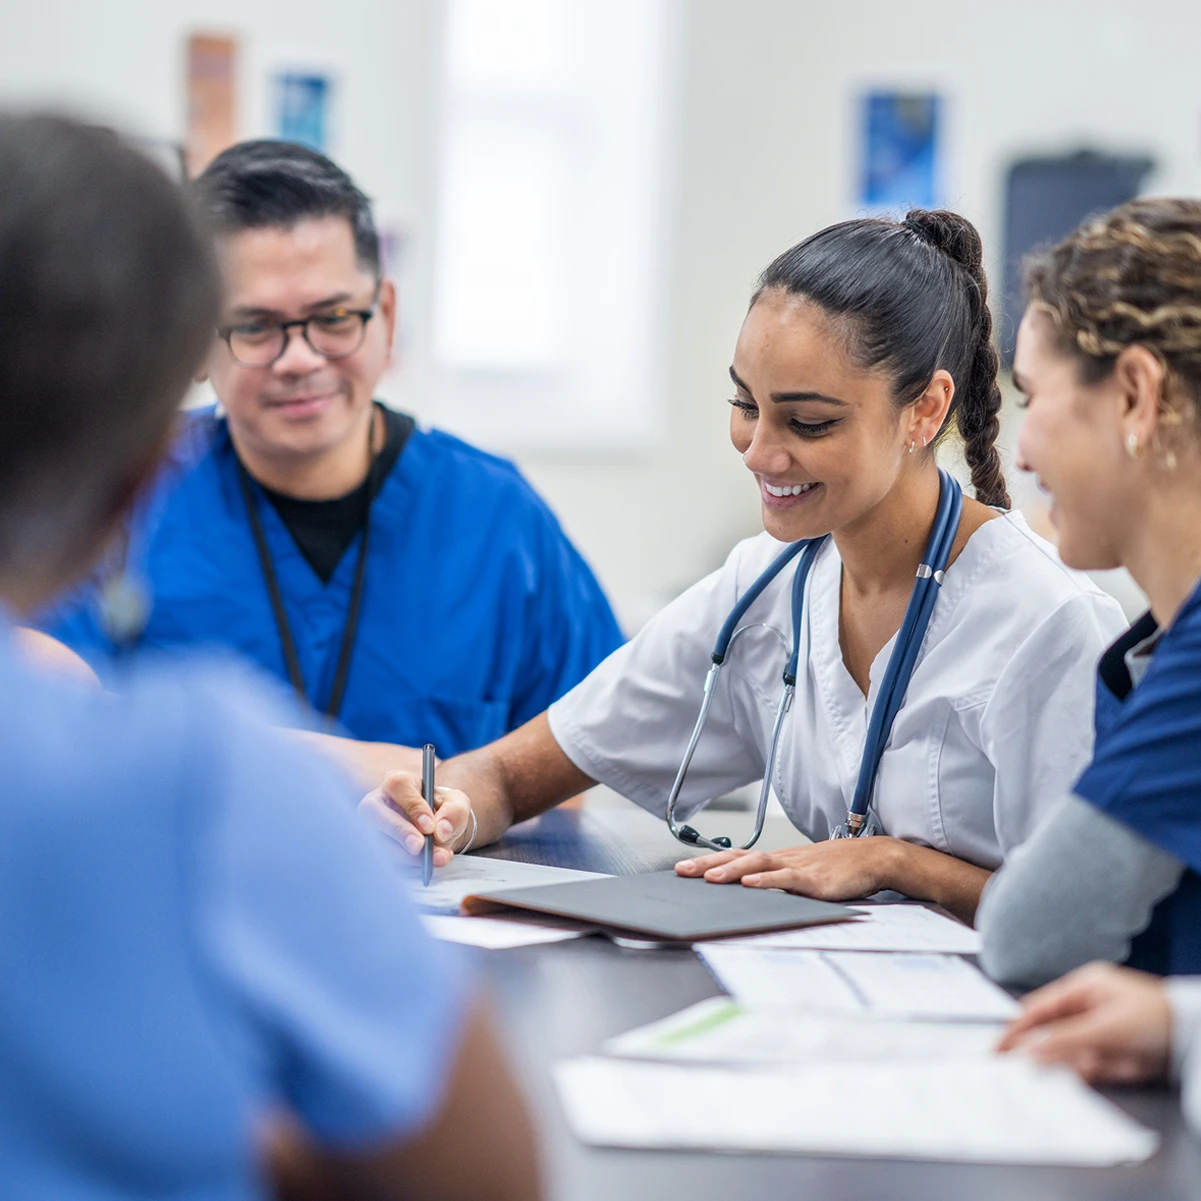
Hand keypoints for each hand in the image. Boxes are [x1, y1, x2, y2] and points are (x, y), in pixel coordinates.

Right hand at [358, 771, 473, 866]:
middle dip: (399, 831)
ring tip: (438, 858)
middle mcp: (378, 802)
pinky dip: (409, 864)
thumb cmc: (443, 808)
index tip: (430, 826)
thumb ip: (454, 811)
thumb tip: (441, 830)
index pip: (398, 786)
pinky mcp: (375, 848)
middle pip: (374, 812)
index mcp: (398, 783)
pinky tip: (428, 865)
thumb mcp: (457, 803)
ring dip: (408, 854)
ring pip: (380, 840)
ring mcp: (373, 827)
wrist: (438, 829)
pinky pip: (386, 858)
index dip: (413, 806)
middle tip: (419, 846)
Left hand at [675, 837, 896, 900]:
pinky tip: (752, 884)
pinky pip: (787, 879)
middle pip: (739, 857)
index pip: (736, 856)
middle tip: (681, 871)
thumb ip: (778, 880)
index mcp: (777, 859)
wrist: (871, 858)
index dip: (709, 861)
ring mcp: (797, 867)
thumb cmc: (837, 868)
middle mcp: (782, 859)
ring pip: (758, 864)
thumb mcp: (802, 872)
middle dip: (708, 864)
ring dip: (732, 870)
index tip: (682, 867)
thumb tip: (751, 891)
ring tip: (710, 878)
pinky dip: (768, 881)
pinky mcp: (814, 880)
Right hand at [997, 962, 1171, 1083]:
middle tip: (1025, 1066)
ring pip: (1076, 1052)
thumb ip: (1064, 1040)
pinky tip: (1124, 1065)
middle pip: (1054, 1032)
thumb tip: (1028, 1051)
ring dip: (1085, 1062)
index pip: (1039, 1008)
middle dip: (1050, 1050)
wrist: (1198, 1038)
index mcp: (1084, 987)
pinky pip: (1096, 1065)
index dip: (1016, 1028)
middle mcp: (1090, 1006)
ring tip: (1106, 1062)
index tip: (998, 1049)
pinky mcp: (1117, 1051)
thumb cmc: (1157, 1019)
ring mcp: (1104, 1029)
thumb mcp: (1106, 1028)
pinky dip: (1102, 1070)